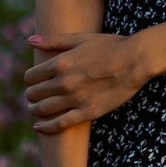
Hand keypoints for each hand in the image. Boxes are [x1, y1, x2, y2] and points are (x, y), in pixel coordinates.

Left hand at [24, 30, 151, 131]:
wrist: (136, 61)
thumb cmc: (110, 46)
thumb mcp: (81, 38)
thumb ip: (53, 40)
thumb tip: (30, 41)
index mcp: (61, 63)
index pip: (30, 77)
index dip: (29, 80)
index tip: (34, 81)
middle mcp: (65, 82)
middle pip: (34, 94)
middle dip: (31, 95)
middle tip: (34, 95)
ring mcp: (76, 99)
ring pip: (42, 110)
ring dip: (34, 110)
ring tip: (35, 109)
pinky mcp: (88, 112)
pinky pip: (60, 124)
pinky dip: (46, 127)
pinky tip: (39, 127)